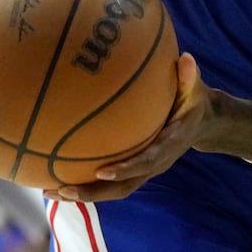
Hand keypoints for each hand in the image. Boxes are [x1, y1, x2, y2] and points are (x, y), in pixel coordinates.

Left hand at [44, 53, 213, 202]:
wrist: (201, 122)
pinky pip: (109, 179)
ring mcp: (143, 169)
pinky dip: (85, 181)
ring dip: (84, 193)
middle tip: (64, 190)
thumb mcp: (195, 88)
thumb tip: (185, 58)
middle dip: (94, 191)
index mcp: (170, 146)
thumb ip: (190, 76)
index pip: (148, 161)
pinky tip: (56, 175)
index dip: (127, 169)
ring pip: (113, 188)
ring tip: (49, 190)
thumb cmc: (193, 101)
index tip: (102, 171)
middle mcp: (155, 163)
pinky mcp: (134, 168)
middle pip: (124, 186)